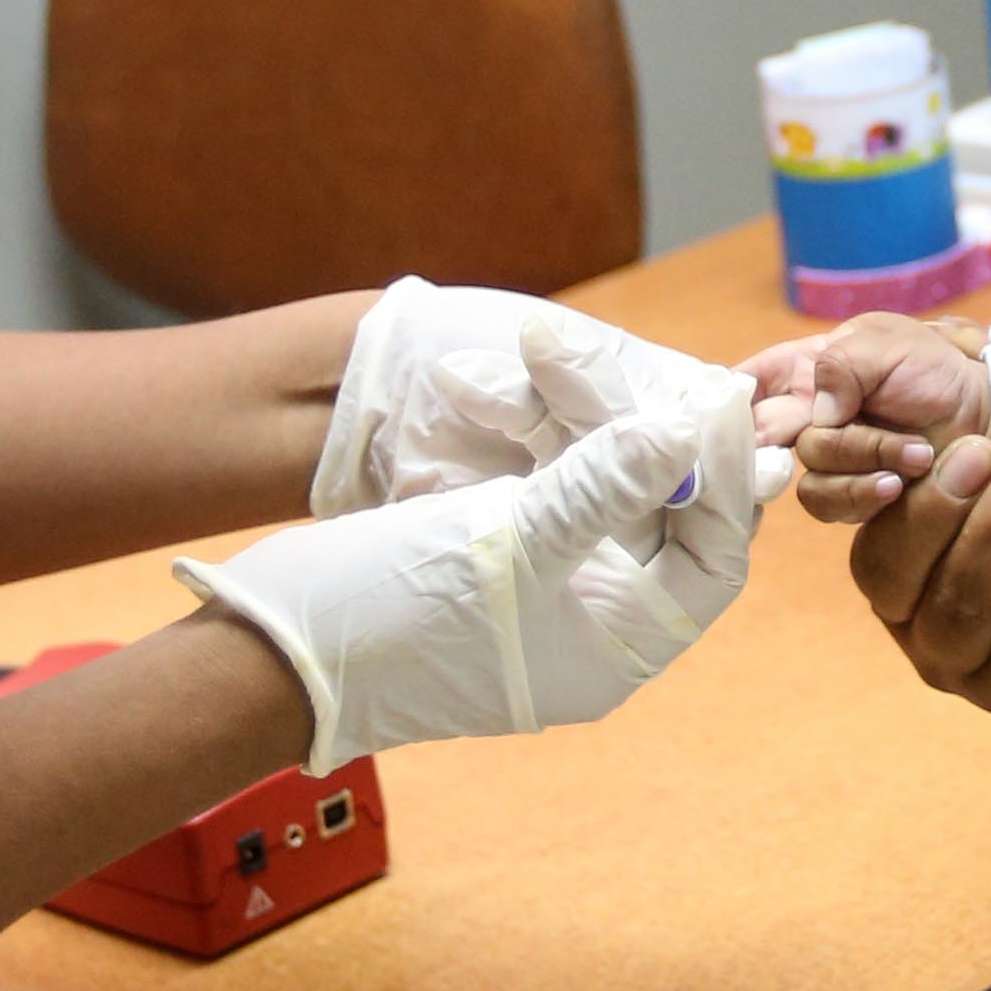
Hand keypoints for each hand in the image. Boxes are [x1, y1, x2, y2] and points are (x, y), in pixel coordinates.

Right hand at [185, 362, 759, 769]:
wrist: (267, 652)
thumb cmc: (391, 623)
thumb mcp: (506, 546)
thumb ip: (599, 488)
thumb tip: (691, 435)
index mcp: (618, 644)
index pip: (711, 556)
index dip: (723, 478)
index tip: (714, 400)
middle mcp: (593, 612)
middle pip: (653, 500)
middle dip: (623, 418)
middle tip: (598, 348)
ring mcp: (543, 574)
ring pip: (589, 471)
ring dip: (562, 405)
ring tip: (533, 339)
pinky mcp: (495, 537)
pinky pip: (535, 469)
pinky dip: (520, 423)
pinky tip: (488, 378)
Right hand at [743, 312, 990, 521]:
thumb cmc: (940, 372)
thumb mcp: (892, 344)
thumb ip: (845, 363)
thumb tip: (819, 411)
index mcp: (811, 369)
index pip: (753, 380)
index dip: (732, 394)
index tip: (729, 406)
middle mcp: (812, 416)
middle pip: (767, 434)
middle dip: (791, 434)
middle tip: (828, 426)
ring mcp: (833, 461)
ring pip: (808, 472)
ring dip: (859, 460)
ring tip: (912, 453)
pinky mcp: (853, 498)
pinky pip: (832, 503)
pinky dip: (864, 492)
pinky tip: (898, 483)